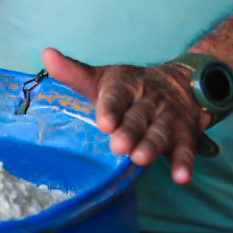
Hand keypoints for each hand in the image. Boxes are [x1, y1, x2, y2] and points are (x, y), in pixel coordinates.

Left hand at [42, 47, 210, 184]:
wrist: (182, 84)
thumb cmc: (130, 88)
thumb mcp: (103, 79)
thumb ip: (74, 73)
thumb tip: (46, 54)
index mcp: (127, 85)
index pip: (117, 95)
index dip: (110, 108)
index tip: (104, 123)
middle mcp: (149, 100)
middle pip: (138, 117)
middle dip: (129, 131)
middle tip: (118, 146)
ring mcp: (168, 118)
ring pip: (160, 133)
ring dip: (152, 146)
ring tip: (141, 159)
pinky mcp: (185, 135)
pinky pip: (186, 150)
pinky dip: (184, 163)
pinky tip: (181, 177)